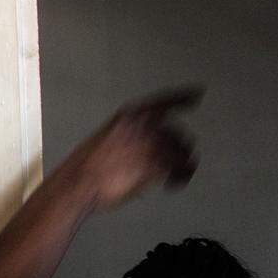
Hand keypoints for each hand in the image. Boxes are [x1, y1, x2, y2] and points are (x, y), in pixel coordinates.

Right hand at [61, 87, 202, 210]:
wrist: (79, 182)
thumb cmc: (86, 166)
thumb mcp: (104, 139)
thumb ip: (127, 137)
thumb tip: (142, 150)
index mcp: (128, 116)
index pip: (163, 102)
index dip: (182, 97)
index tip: (198, 93)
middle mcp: (143, 126)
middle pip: (177, 133)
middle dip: (178, 149)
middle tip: (174, 163)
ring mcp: (152, 144)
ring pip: (183, 152)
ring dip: (182, 165)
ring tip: (173, 177)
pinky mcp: (157, 164)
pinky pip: (181, 170)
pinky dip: (180, 178)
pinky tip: (172, 184)